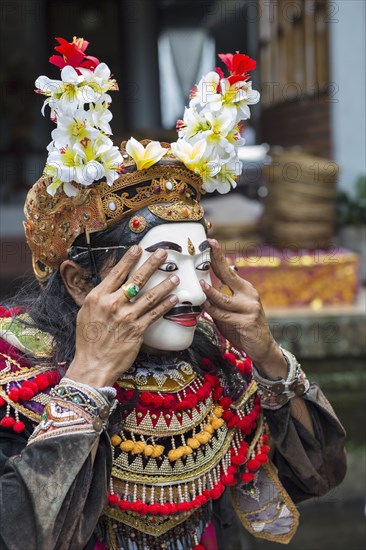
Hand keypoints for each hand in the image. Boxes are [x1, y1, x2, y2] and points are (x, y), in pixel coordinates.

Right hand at [66, 245, 179, 386]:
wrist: (93, 364)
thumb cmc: (88, 339)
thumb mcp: (86, 312)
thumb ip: (99, 296)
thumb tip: (110, 282)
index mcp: (98, 297)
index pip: (116, 273)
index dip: (129, 259)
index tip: (138, 249)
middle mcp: (113, 304)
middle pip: (136, 280)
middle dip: (151, 264)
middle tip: (163, 253)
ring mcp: (127, 317)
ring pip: (150, 296)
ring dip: (165, 285)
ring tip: (176, 276)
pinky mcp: (137, 330)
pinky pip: (155, 314)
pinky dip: (165, 305)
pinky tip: (174, 298)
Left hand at [200, 239, 286, 376]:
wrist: (262, 347)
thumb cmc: (242, 327)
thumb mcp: (231, 310)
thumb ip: (219, 299)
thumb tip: (204, 286)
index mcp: (244, 289)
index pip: (228, 270)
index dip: (219, 256)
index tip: (211, 243)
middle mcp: (249, 294)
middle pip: (229, 275)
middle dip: (217, 260)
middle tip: (208, 247)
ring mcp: (250, 307)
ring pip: (223, 299)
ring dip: (210, 292)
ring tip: (200, 285)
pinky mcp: (247, 321)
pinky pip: (224, 315)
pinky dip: (213, 311)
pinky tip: (205, 307)